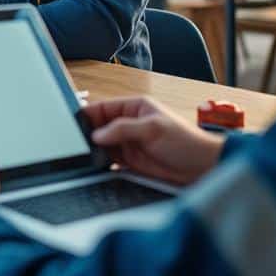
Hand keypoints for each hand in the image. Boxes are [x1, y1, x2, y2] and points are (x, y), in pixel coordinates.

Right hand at [84, 96, 223, 184]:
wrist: (203, 168)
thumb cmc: (186, 142)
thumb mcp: (153, 129)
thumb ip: (122, 129)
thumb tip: (97, 134)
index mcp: (134, 107)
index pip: (102, 108)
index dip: (86, 115)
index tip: (72, 124)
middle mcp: (128, 123)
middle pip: (98, 126)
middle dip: (87, 134)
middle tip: (75, 144)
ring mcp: (128, 143)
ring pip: (101, 144)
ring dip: (93, 149)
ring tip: (83, 156)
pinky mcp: (130, 161)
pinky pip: (108, 160)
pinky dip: (100, 162)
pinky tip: (94, 166)